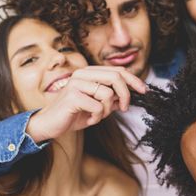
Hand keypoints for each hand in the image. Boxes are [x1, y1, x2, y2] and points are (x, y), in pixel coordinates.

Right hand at [26, 66, 145, 142]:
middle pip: (116, 77)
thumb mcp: (99, 106)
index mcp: (90, 73)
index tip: (144, 90)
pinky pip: (98, 106)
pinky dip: (97, 116)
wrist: (51, 125)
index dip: (134, 80)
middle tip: (125, 108)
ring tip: (98, 115)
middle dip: (126, 94)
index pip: (117, 71)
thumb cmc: (75, 114)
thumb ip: (113, 99)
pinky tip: (89, 119)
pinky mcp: (73, 96)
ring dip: (108, 110)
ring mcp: (77, 83)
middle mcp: (83, 74)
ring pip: (108, 94)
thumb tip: (130, 96)